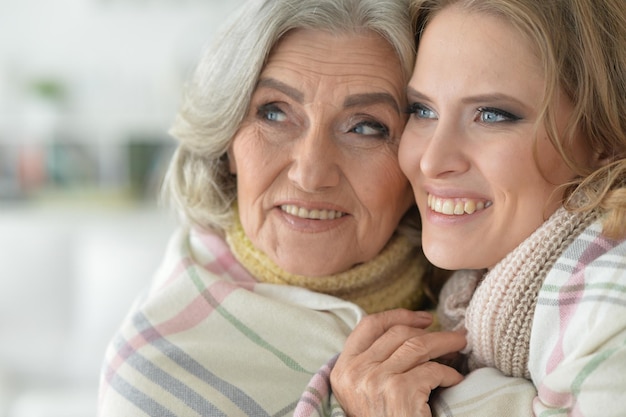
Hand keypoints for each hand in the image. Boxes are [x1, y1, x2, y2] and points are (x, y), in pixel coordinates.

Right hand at [331, 309, 465, 416]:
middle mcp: (355, 372)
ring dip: (445, 343)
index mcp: (343, 369)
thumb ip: (374, 363)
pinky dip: (449, 373)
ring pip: (418, 345)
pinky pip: (432, 370)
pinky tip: (455, 379)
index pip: (368, 325)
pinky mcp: (399, 392)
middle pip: (398, 333)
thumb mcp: (365, 392)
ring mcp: (376, 380)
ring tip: (461, 345)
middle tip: (453, 335)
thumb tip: (412, 330)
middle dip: (430, 330)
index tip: (423, 318)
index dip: (398, 315)